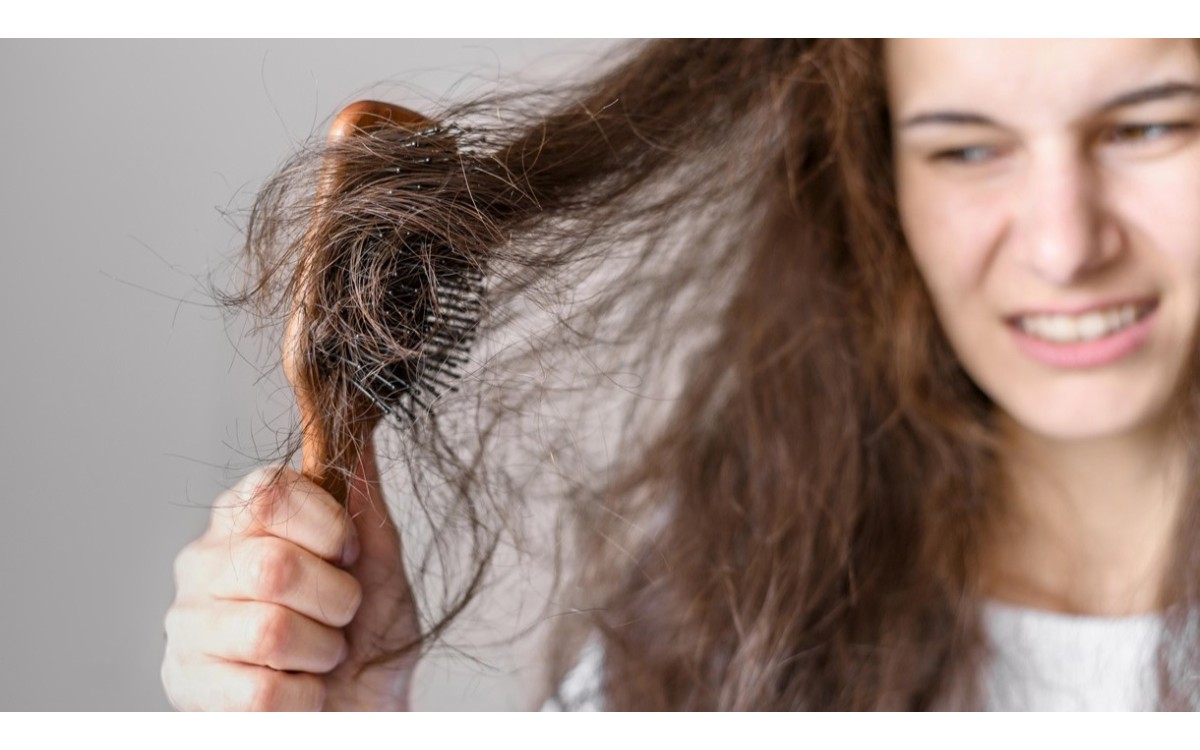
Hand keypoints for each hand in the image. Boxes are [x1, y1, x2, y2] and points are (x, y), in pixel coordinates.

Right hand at [162, 444, 420, 709]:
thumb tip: (356, 431)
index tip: (349, 557)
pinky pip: (260, 692)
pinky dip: (303, 698)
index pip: (270, 492)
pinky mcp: (185, 684)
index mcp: (244, 518)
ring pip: (267, 632)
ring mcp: (187, 624)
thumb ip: (362, 499)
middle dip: (334, 601)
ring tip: (321, 655)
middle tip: (342, 616)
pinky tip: (300, 689)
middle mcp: (203, 562)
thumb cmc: (366, 631)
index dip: (328, 529)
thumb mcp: (379, 561)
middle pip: (272, 566)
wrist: (363, 707)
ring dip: (321, 652)